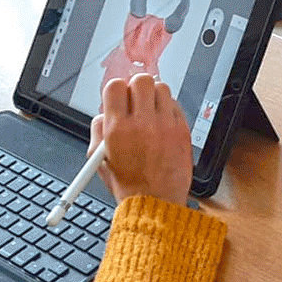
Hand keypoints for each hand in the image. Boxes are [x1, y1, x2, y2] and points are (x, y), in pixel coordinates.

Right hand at [89, 74, 192, 205]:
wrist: (157, 201)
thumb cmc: (129, 183)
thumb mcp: (99, 159)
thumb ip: (98, 129)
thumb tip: (104, 111)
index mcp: (118, 128)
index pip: (115, 86)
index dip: (116, 89)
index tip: (119, 96)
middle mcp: (143, 123)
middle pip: (142, 80)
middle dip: (136, 87)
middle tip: (136, 99)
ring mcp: (165, 125)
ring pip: (162, 88)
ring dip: (154, 95)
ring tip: (150, 110)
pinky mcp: (182, 129)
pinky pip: (176, 104)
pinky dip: (168, 108)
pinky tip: (163, 122)